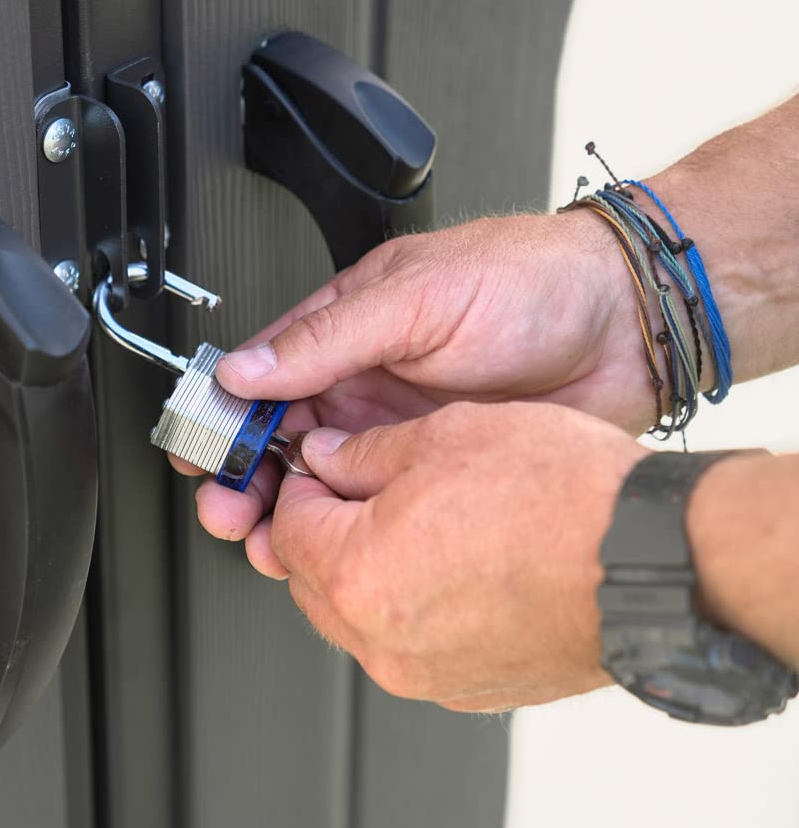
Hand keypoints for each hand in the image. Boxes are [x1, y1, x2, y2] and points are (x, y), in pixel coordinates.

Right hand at [177, 210, 653, 547]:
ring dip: (286, 511)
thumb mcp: (418, 297)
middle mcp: (364, 380)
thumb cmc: (531, 282)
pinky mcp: (435, 468)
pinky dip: (344, 527)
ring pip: (319, 479)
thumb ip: (326, 337)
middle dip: (244, 476)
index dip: (223, 414)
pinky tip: (328, 545)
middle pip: (279, 437)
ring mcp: (398, 429)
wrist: (627, 325)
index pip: (262, 375)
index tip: (199, 450)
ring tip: (266, 540)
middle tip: (229, 509)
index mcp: (347, 328)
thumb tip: (246, 369)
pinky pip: (373, 503)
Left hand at [260, 401, 645, 710]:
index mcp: (359, 573)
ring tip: (412, 522)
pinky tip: (450, 563)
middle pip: (311, 579)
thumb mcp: (445, 437)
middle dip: (324, 530)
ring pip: (357, 617)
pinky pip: (407, 645)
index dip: (299, 485)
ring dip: (364, 569)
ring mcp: (425, 674)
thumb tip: (327, 459)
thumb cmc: (563, 498)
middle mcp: (383, 640)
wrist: (654, 558)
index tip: (319, 467)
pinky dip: (409, 605)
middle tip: (359, 490)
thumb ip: (363, 453)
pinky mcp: (466, 688)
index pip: (285, 527)